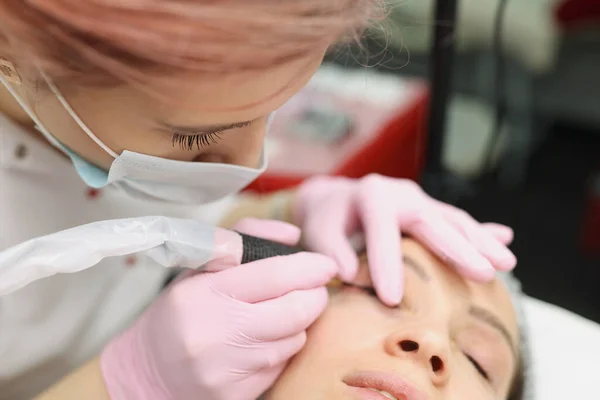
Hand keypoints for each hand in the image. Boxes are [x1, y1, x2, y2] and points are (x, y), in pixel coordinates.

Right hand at [100, 219, 336, 399]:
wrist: (149, 370)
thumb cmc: (181, 310)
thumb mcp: (200, 265)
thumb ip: (246, 237)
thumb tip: (293, 236)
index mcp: (206, 293)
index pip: (274, 276)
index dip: (310, 268)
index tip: (325, 264)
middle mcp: (217, 333)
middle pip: (296, 312)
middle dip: (315, 296)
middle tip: (314, 287)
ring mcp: (228, 369)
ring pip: (294, 339)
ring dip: (299, 322)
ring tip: (281, 313)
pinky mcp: (238, 395)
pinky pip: (282, 365)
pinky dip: (283, 348)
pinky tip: (265, 340)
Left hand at [293, 174, 516, 305]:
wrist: (336, 199)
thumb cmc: (327, 220)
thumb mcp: (318, 231)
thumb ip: (330, 249)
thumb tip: (349, 274)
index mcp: (371, 196)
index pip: (382, 230)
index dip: (387, 263)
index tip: (392, 299)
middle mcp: (401, 193)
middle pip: (432, 220)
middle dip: (458, 248)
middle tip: (483, 274)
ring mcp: (420, 200)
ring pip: (454, 219)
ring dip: (481, 242)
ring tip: (507, 264)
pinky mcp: (430, 209)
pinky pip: (459, 221)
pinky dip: (482, 232)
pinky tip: (506, 241)